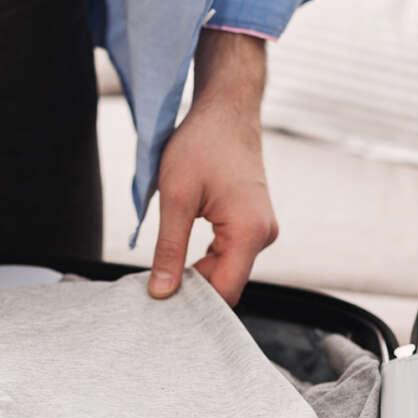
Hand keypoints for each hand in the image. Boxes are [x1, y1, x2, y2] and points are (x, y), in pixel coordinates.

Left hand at [148, 30, 277, 304]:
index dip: (193, 305)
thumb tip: (161, 292)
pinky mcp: (252, 223)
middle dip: (192, 292)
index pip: (225, 292)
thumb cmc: (201, 144)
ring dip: (196, 275)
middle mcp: (264, 235)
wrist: (226, 109)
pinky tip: (179, 260)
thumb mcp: (176, 198)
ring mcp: (261, 230)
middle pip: (226, 284)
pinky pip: (229, 255)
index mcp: (250, 232)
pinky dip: (205, 262)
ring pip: (226, 271)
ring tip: (162, 274)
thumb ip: (169, 249)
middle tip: (153, 294)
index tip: (160, 307)